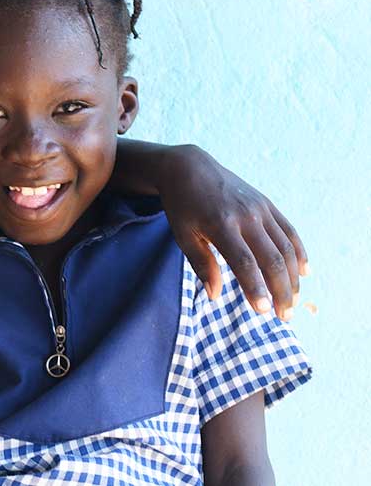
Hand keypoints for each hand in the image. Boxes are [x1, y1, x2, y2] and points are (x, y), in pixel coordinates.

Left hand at [158, 145, 306, 319]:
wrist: (190, 168)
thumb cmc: (182, 206)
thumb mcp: (182, 234)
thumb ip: (201, 264)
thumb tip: (215, 295)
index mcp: (221, 225)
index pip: (245, 263)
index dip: (256, 288)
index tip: (263, 311)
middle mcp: (246, 216)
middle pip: (272, 259)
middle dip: (281, 291)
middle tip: (284, 317)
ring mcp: (260, 209)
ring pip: (286, 248)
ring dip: (293, 278)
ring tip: (292, 302)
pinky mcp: (268, 205)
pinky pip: (289, 232)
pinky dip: (299, 253)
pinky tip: (303, 273)